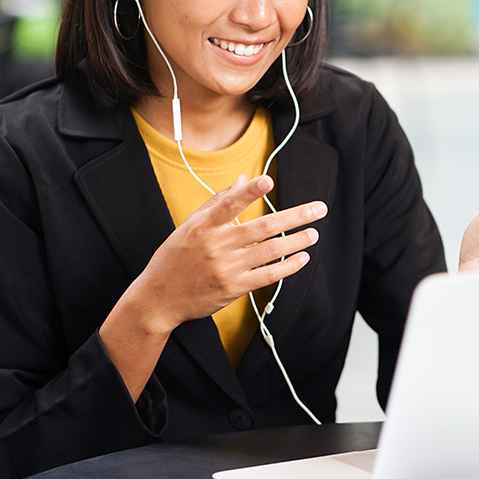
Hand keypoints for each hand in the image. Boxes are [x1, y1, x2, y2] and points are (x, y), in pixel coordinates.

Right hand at [134, 173, 326, 332]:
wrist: (159, 298)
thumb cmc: (176, 257)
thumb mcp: (190, 225)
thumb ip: (218, 202)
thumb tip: (243, 180)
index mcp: (204, 226)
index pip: (229, 204)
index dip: (249, 192)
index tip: (268, 181)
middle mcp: (217, 245)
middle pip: (263, 227)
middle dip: (295, 216)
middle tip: (319, 209)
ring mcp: (226, 268)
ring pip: (271, 251)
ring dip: (297, 241)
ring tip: (313, 233)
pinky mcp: (233, 288)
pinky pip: (267, 275)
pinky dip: (287, 266)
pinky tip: (302, 257)